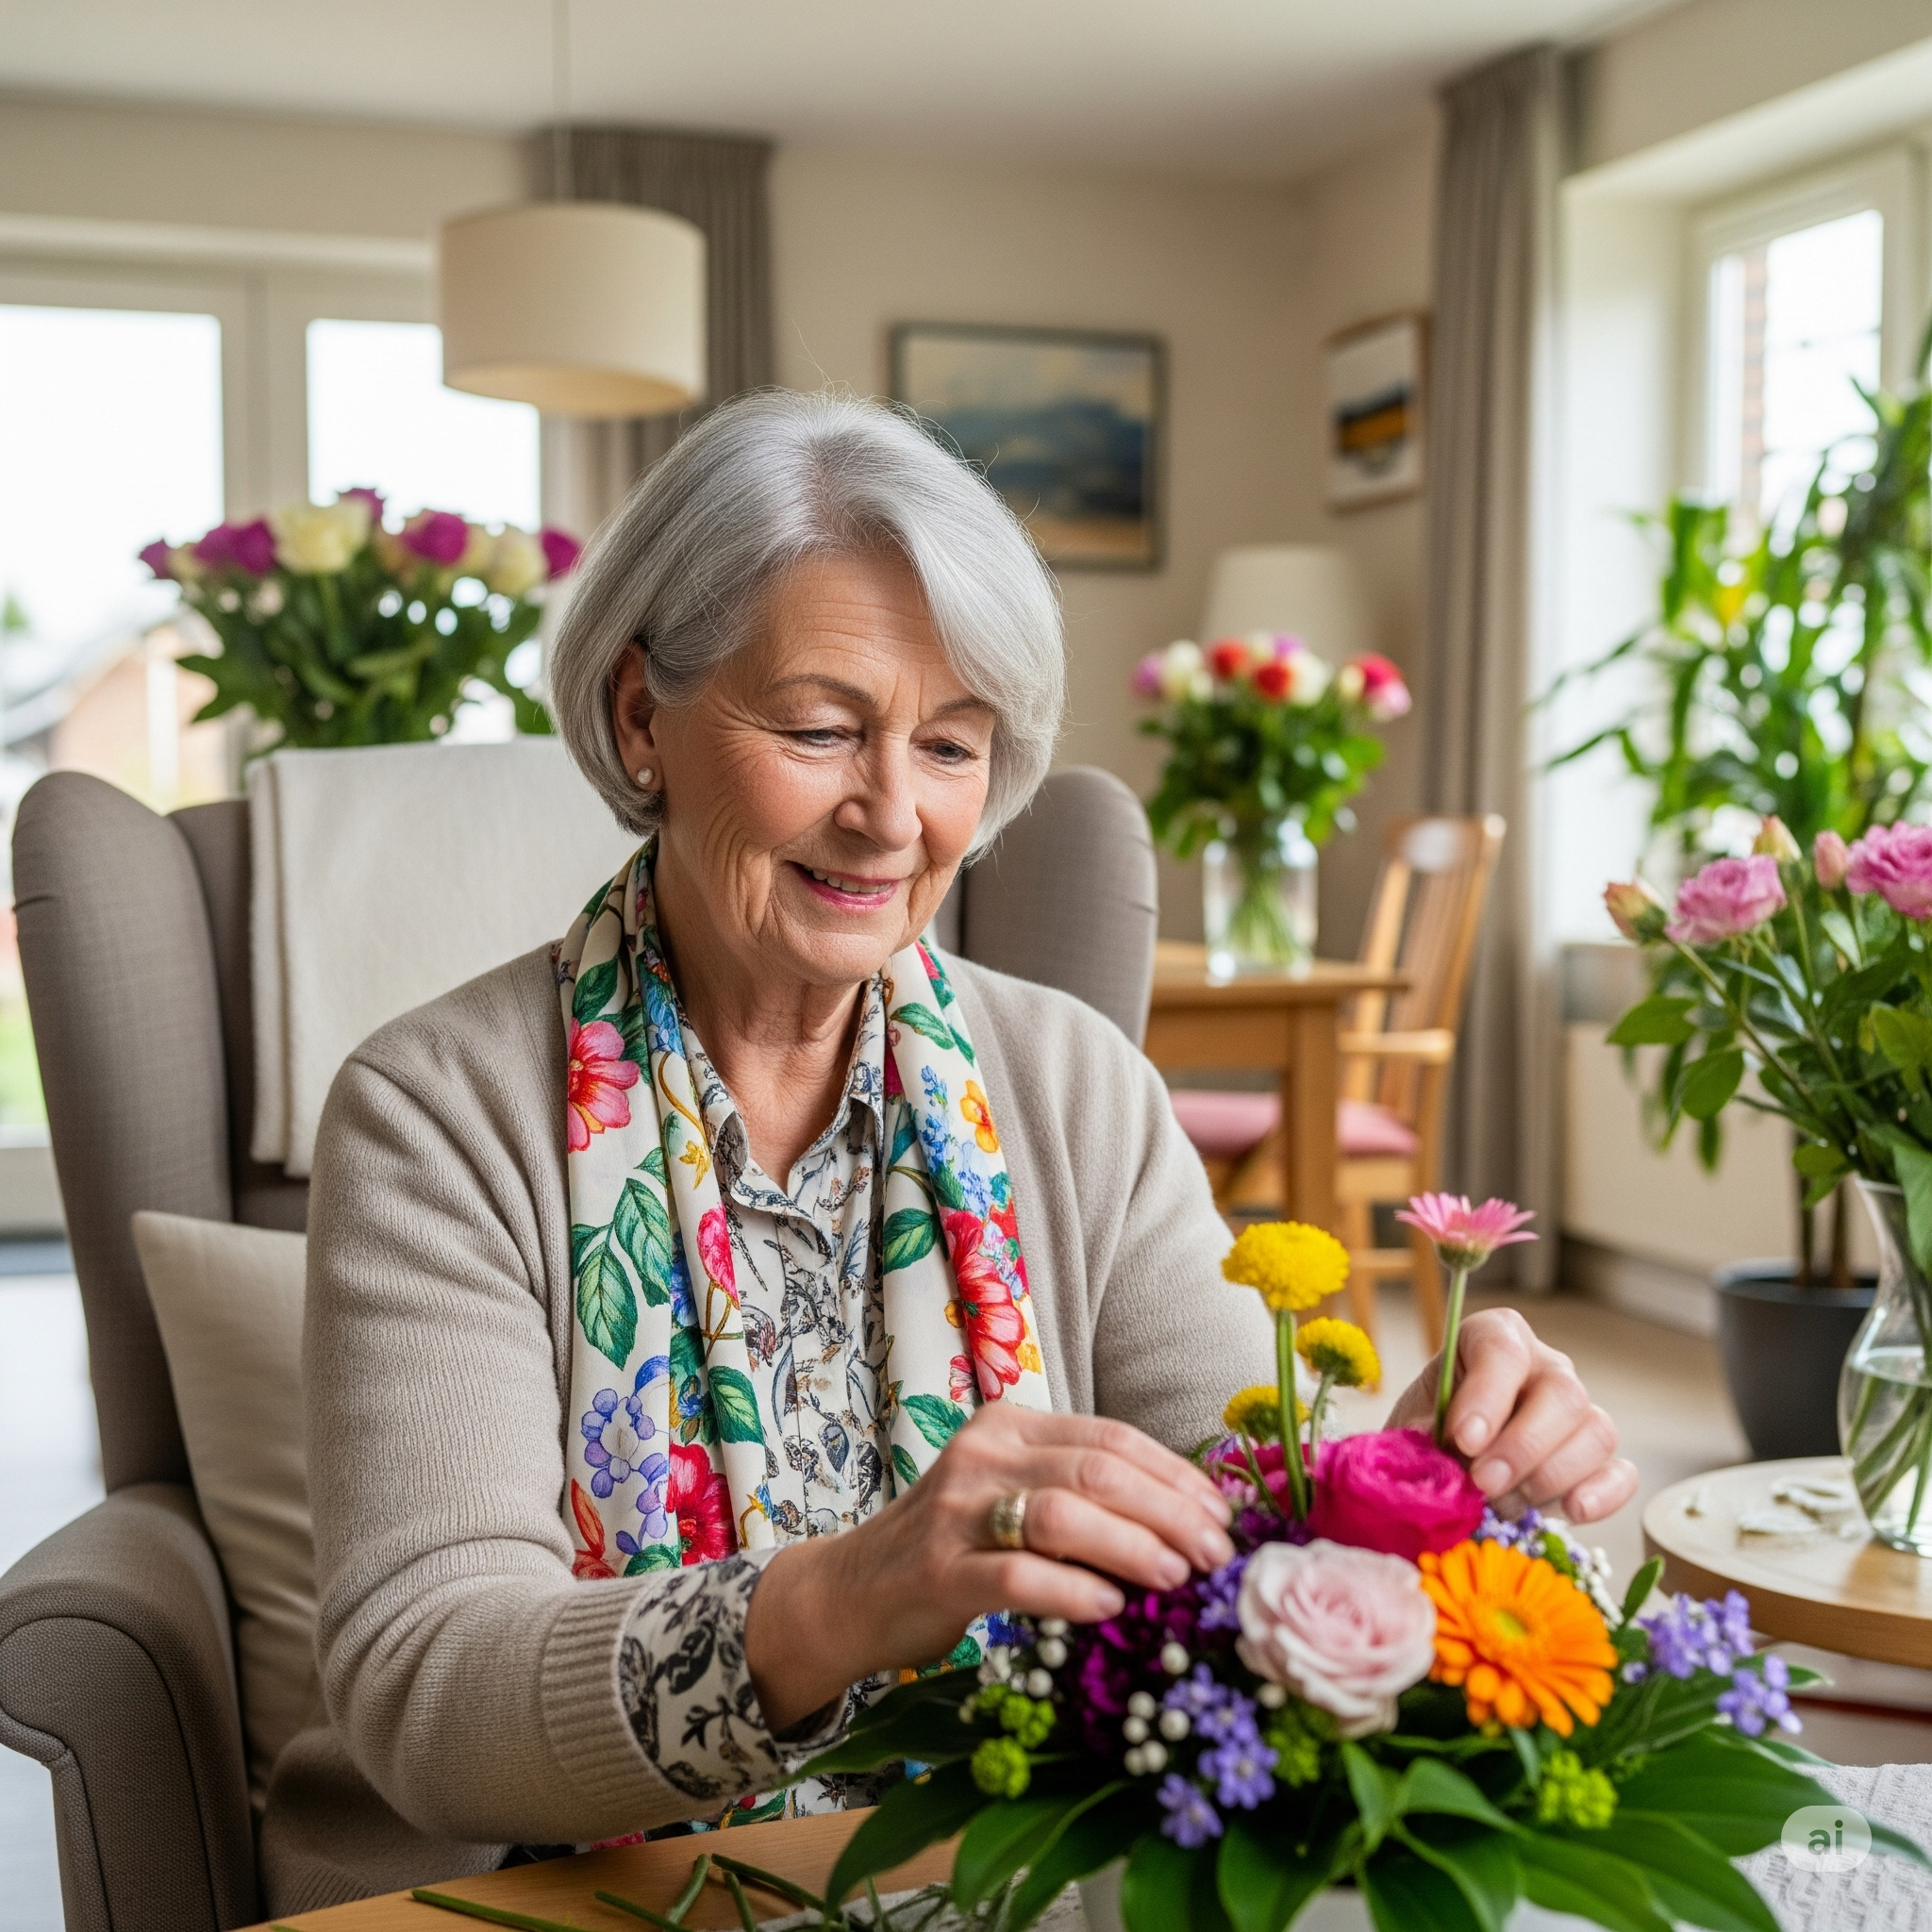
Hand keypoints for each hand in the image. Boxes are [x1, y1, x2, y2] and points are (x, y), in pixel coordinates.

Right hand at [744, 1402, 1234, 1730]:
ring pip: (1062, 1514)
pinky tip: (1110, 1609)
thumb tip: (1187, 1524)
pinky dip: (1072, 1591)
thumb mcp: (1014, 1497)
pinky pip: (1018, 1575)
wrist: (853, 1590)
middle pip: (1095, 1471)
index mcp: (1010, 1425)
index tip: (1221, 1517)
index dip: (1174, 1476)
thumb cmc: (956, 1546)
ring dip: (1131, 1546)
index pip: (1111, 1438)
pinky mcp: (939, 1570)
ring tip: (1175, 1577)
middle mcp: (983, 1454)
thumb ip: (1079, 1495)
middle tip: (1213, 1555)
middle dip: (1168, 1511)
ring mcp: (956, 1510)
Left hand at [1385, 1306, 1637, 1523]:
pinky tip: (1570, 1512)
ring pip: (1595, 1432)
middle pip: (1562, 1393)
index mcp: (1492, 1338)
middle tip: (1483, 1483)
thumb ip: (1424, 1442)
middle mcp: (1544, 1367)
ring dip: (1550, 1476)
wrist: (1441, 1467)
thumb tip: (1442, 1470)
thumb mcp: (1411, 1427)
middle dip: (1522, 1446)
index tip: (1463, 1439)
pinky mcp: (1597, 1460)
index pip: (1503, 1349)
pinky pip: (1621, 1471)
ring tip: (1505, 1504)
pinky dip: (1603, 1495)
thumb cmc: (1426, 1434)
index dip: (1487, 1395)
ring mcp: (1578, 1412)